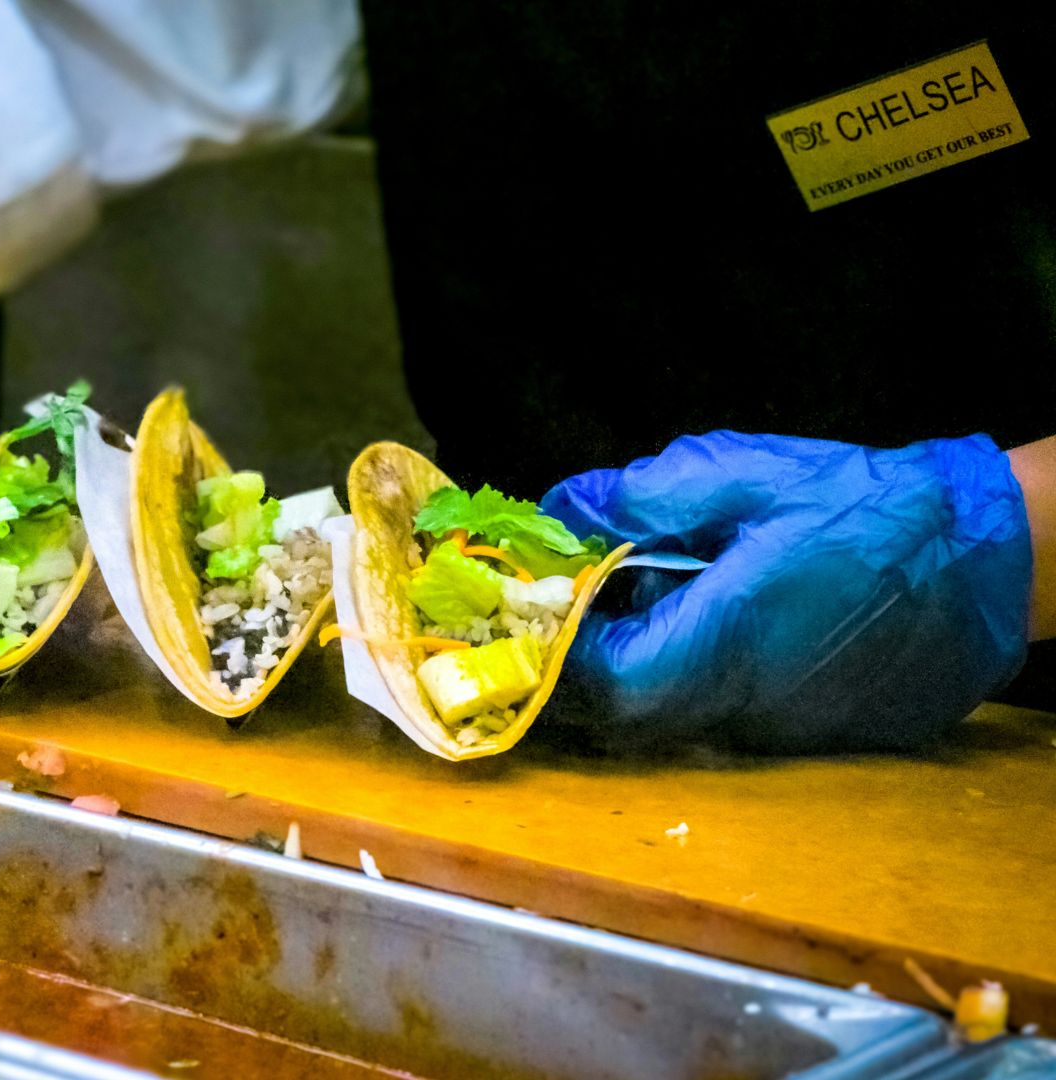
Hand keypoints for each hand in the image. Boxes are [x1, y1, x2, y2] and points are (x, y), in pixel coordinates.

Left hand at [540, 431, 1031, 751]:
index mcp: (726, 638)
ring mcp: (781, 728)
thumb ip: (642, 495)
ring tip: (667, 592)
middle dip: (593, 655)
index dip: (562, 643)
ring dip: (646, 661)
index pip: (605, 678)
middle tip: (593, 594)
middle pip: (627, 710)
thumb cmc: (869, 508)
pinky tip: (723, 616)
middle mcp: (746, 700)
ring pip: (674, 714)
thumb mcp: (743, 475)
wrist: (989, 557)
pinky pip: (725, 715)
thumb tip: (562, 509)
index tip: (555, 596)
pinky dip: (700, 672)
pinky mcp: (810, 733)